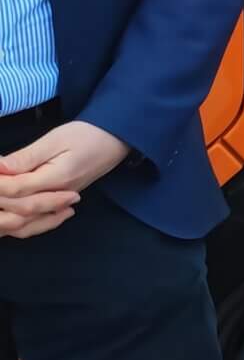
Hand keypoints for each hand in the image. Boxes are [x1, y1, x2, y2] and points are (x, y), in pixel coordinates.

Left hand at [0, 120, 129, 236]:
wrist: (117, 140)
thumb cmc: (87, 134)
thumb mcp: (55, 139)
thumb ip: (26, 157)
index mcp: (57, 179)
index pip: (17, 189)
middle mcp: (59, 197)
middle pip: (18, 210)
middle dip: (0, 199)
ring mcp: (60, 203)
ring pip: (26, 224)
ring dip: (7, 216)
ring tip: (1, 200)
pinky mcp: (61, 204)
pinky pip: (37, 223)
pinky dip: (21, 223)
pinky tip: (13, 214)